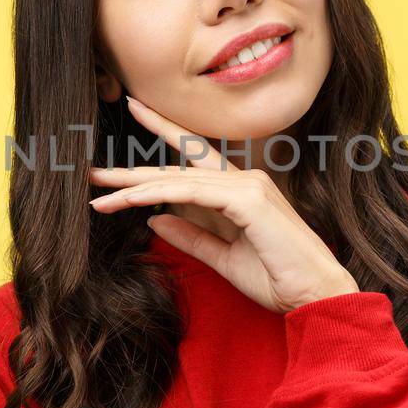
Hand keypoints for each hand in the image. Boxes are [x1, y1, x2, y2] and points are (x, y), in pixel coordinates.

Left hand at [89, 95, 359, 314]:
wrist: (314, 296)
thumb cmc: (277, 278)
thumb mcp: (223, 258)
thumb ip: (192, 237)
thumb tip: (156, 221)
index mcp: (240, 190)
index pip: (194, 158)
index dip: (164, 132)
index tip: (134, 111)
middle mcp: (244, 179)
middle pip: (177, 167)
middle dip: (133, 171)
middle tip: (93, 171)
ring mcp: (248, 185)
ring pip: (178, 180)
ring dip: (135, 188)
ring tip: (100, 194)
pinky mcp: (248, 200)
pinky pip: (191, 193)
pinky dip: (158, 196)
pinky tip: (130, 202)